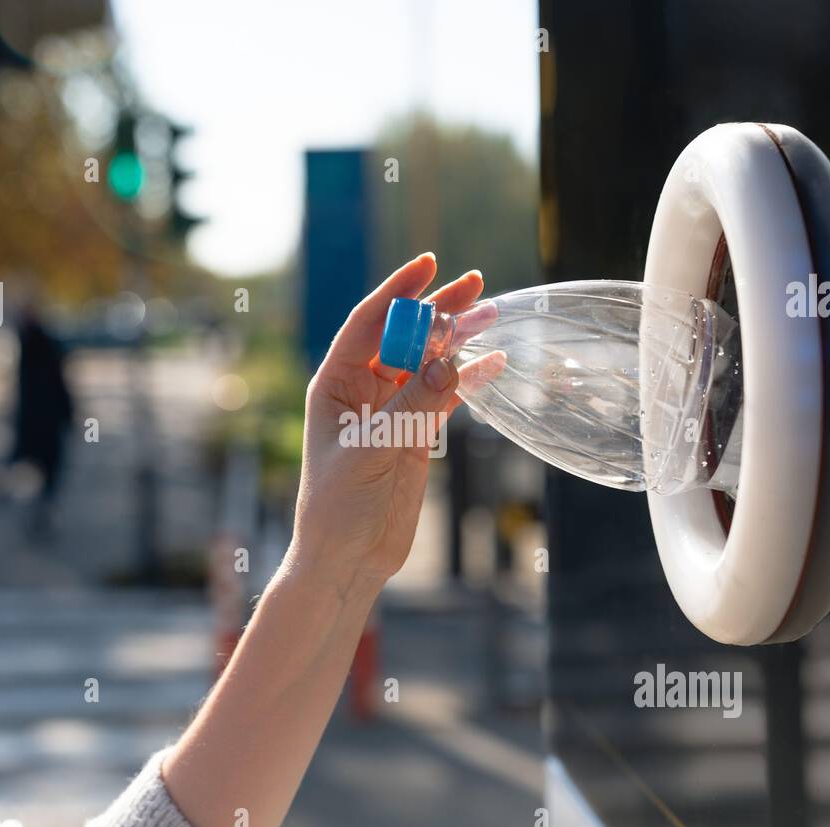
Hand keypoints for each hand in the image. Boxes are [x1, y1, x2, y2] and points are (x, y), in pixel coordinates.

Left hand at [289, 253, 484, 584]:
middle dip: (437, 310)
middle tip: (475, 284)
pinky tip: (494, 363)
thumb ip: (411, 405)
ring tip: (492, 315)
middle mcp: (361, 391)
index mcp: (335, 385)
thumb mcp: (373, 451)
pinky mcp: (413, 435)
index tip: (428, 264)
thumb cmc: (338, 507)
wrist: (348, 559)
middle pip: (403, 337)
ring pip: (427, 363)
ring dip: (457, 341)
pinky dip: (468, 379)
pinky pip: (444, 396)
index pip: (369, 325)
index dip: (398, 293)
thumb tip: (448, 361)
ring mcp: (390, 411)